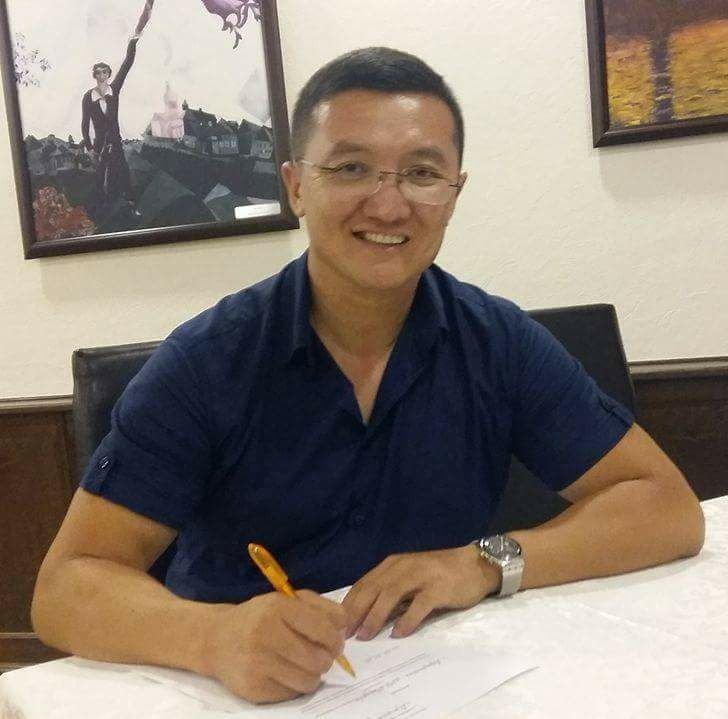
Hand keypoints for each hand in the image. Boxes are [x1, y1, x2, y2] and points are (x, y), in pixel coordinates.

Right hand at [202, 590, 346, 703]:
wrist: (217, 639)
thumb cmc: (259, 617)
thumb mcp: (286, 601)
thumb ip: (319, 608)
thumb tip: (344, 628)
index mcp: (278, 607)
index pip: (325, 627)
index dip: (337, 637)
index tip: (334, 639)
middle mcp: (266, 633)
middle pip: (320, 658)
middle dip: (327, 658)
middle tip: (322, 654)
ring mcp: (258, 663)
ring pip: (309, 681)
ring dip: (313, 674)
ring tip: (303, 664)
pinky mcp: (253, 688)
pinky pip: (292, 694)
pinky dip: (294, 685)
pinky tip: (283, 672)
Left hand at [343, 545, 498, 640]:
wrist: (473, 564)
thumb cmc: (437, 574)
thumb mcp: (408, 576)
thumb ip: (389, 589)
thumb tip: (364, 615)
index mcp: (392, 565)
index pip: (363, 584)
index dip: (349, 605)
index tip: (338, 625)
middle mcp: (402, 567)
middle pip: (372, 589)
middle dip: (356, 612)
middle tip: (345, 634)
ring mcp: (420, 576)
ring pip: (390, 595)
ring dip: (375, 617)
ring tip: (365, 636)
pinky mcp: (438, 588)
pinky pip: (418, 605)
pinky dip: (406, 620)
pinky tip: (398, 634)